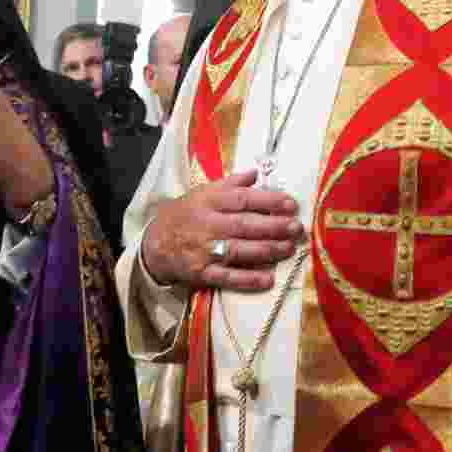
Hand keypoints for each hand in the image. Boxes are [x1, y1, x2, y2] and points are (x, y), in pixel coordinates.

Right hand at [142, 169, 303, 291]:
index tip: (291, 204)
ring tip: (289, 248)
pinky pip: (227, 277)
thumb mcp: (201, 193)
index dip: (268, 201)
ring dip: (267, 250)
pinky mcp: (202, 273)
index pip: (241, 199)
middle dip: (273, 226)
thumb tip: (256, 173)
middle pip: (244, 225)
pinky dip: (248, 279)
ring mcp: (204, 250)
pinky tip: (268, 279)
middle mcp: (206, 225)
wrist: (154, 244)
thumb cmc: (183, 215)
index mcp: (208, 202)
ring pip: (239, 250)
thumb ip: (229, 184)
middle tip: (297, 228)